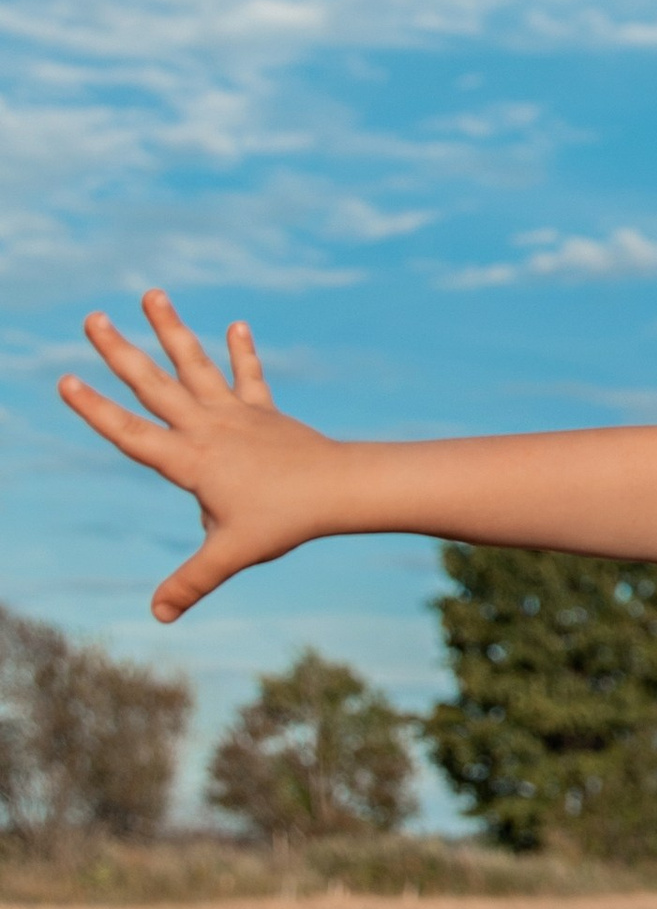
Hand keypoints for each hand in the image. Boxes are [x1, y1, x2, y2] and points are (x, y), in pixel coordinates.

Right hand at [59, 292, 340, 620]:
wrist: (339, 489)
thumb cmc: (283, 521)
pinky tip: (236, 325)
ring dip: (173, 329)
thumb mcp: (230, 554)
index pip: (131, 433)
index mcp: (189, 460)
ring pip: (196, 365)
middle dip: (120, 351)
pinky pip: (248, 377)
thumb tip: (158, 616)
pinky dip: (241, 353)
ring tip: (154, 293)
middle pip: (154, 385)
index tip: (65, 380)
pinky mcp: (263, 411)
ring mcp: (236, 414)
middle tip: (92, 316)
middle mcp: (207, 428)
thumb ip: (190, 582)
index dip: (95, 410)